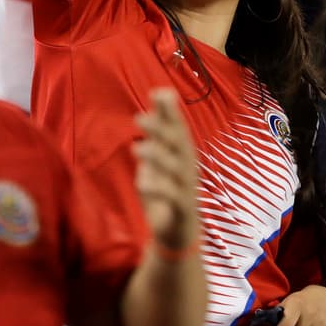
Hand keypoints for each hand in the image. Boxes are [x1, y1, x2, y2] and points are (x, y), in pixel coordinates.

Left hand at [134, 88, 199, 252]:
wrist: (177, 234)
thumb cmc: (166, 192)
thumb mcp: (159, 160)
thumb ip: (160, 131)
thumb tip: (159, 95)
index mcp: (183, 154)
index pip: (179, 128)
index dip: (170, 111)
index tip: (159, 92)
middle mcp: (188, 168)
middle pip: (179, 145)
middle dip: (161, 130)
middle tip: (137, 118)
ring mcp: (187, 188)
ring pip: (176, 169)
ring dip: (158, 157)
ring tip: (137, 149)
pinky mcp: (183, 209)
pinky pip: (172, 196)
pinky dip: (158, 188)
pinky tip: (142, 182)